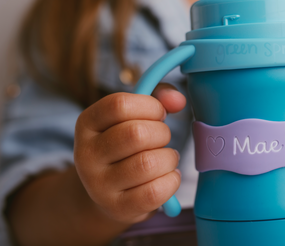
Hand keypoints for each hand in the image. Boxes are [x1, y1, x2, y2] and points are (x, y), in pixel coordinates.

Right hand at [74, 84, 185, 223]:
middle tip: (162, 139)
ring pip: (148, 164)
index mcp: (87, 123)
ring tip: (165, 158)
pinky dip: (171, 181)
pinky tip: (167, 176)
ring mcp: (99, 185)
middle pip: (136, 134)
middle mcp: (86, 154)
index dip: (150, 106)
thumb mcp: (134, 115)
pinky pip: (155, 192)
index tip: (159, 114)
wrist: (110, 191)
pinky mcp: (117, 208)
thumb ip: (158, 97)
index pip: (120, 105)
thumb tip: (177, 100)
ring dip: (169, 158)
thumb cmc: (128, 146)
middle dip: (162, 133)